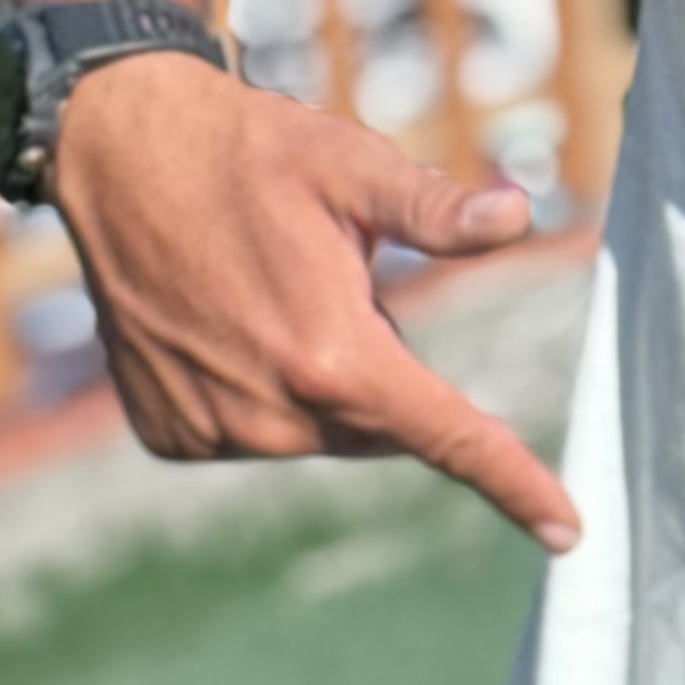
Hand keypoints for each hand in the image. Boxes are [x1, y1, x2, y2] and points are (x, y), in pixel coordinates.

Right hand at [49, 49, 582, 549]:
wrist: (117, 156)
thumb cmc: (249, 152)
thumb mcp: (354, 168)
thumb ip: (438, 210)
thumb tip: (518, 216)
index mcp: (335, 359)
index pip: (451, 437)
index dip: (516, 483)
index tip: (567, 532)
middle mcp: (272, 415)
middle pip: (383, 425)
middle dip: (380, 365)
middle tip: (332, 281)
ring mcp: (214, 431)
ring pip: (320, 430)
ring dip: (321, 378)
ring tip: (271, 291)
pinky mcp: (171, 435)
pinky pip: (255, 430)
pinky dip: (262, 388)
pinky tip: (226, 322)